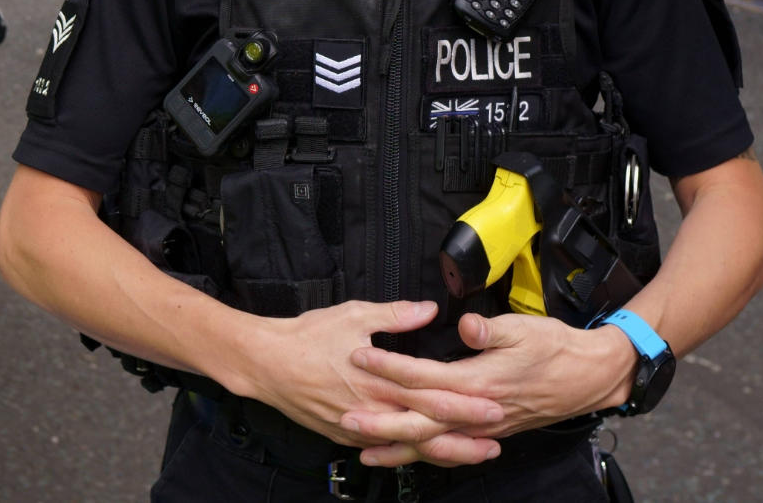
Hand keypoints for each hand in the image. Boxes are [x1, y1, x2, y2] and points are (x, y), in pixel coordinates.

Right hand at [225, 300, 505, 458]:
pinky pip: (386, 449)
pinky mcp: (346, 437)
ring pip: (408, 446)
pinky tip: (432, 454)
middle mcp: (371, 410)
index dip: (464, 403)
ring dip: (444, 451)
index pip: (429, 396)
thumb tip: (429, 308)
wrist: (265, 363)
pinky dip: (412, 453)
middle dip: (464, 435)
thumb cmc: (306, 336)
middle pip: (426, 429)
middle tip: (497, 437)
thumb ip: (395, 315)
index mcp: (377, 380)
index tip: (493, 405)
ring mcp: (358, 428)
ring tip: (475, 453)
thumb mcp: (352, 315)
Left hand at [343, 312, 636, 466]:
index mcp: (481, 382)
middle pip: (421, 420)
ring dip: (397, 446)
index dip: (390, 367)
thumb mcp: (524, 329)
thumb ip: (490, 330)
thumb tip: (465, 326)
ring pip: (434, 442)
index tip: (360, 355)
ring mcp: (483, 426)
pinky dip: (424, 454)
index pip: (424, 376)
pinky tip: (405, 454)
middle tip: (346, 417)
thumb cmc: (555, 349)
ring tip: (363, 448)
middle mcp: (479, 410)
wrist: (589, 377)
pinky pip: (450, 448)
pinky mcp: (488, 431)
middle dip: (382, 420)